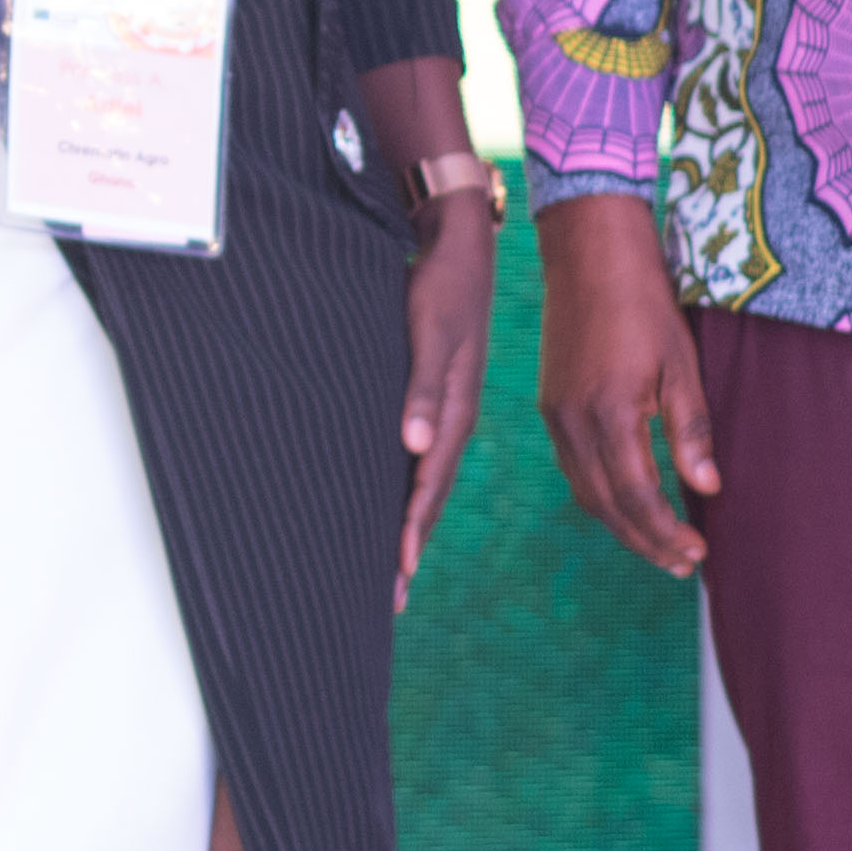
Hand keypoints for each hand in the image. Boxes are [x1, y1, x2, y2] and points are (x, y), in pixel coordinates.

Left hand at [392, 175, 497, 606]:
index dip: (409, 528)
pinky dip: (410, 490)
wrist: (459, 253)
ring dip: (410, 525)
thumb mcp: (431, 334)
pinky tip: (398, 505)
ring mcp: (444, 413)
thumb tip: (414, 443)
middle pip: (428, 496)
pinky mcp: (434, 399)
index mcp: (452, 414)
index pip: (427, 485)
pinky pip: (421, 457)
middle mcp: (451, 422)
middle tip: (391, 597)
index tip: (396, 571)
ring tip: (394, 570)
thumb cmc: (438, 289)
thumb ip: (423, 389)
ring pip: (426, 482)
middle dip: (409, 545)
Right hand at [531, 187, 717, 576]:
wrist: (589, 255)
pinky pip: (572, 466)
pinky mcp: (550, 404)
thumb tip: (708, 487)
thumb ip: (691, 430)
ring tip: (658, 544)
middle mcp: (572, 421)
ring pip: (584, 490)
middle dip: (644, 540)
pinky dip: (600, 494)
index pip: (636, 496)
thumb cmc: (643, 304)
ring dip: (620, 524)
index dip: (666, 532)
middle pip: (605, 504)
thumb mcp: (681, 364)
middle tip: (682, 564)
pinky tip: (626, 499)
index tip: (697, 552)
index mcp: (608, 413)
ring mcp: (555, 414)